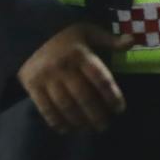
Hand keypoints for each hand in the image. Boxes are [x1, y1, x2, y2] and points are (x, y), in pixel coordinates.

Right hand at [18, 22, 133, 132]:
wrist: (28, 31)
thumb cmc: (65, 34)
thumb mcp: (88, 31)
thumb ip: (109, 40)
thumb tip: (132, 41)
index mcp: (81, 54)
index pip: (101, 79)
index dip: (112, 96)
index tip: (120, 109)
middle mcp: (65, 67)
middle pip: (84, 96)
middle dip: (96, 114)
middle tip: (104, 126)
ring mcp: (47, 78)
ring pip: (65, 105)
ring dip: (78, 120)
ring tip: (88, 128)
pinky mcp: (32, 86)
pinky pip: (45, 108)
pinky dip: (56, 121)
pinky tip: (66, 129)